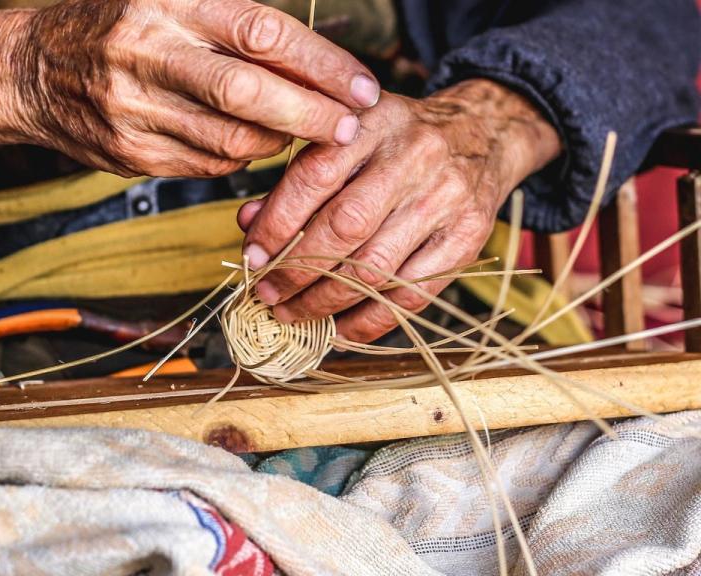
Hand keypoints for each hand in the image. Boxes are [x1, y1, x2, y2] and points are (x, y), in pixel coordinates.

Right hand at [0, 0, 380, 177]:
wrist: (31, 71)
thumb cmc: (115, 25)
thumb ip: (232, 18)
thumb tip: (311, 56)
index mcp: (167, 5)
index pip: (261, 34)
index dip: (320, 64)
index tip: (362, 86)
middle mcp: (149, 55)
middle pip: (248, 94)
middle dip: (310, 115)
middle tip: (349, 127)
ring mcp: (136, 110)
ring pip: (231, 140)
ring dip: (277, 141)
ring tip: (301, 132)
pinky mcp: (130, 154)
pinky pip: (205, 165)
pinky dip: (238, 158)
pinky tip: (249, 145)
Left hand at [238, 79, 561, 341]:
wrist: (483, 133)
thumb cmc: (396, 140)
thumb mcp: (347, 136)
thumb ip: (296, 177)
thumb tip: (248, 223)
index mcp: (374, 121)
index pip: (315, 176)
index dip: (276, 225)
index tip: (253, 258)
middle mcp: (414, 156)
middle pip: (345, 227)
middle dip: (296, 271)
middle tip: (268, 294)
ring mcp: (446, 199)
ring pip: (374, 268)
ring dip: (324, 302)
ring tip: (293, 312)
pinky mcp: (468, 238)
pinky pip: (410, 294)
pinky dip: (368, 320)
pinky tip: (337, 327)